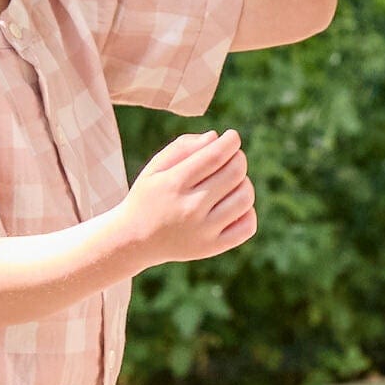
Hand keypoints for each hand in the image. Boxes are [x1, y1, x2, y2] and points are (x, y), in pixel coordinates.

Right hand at [119, 129, 255, 268]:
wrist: (136, 240)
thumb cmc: (149, 196)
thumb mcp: (155, 167)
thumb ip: (183, 147)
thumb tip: (216, 137)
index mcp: (174, 184)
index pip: (215, 156)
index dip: (231, 141)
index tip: (232, 137)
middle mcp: (190, 208)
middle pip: (234, 173)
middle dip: (238, 159)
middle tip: (231, 158)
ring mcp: (203, 230)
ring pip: (244, 198)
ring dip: (244, 183)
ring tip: (232, 182)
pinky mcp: (213, 247)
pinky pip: (247, 226)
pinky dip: (248, 211)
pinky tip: (234, 205)